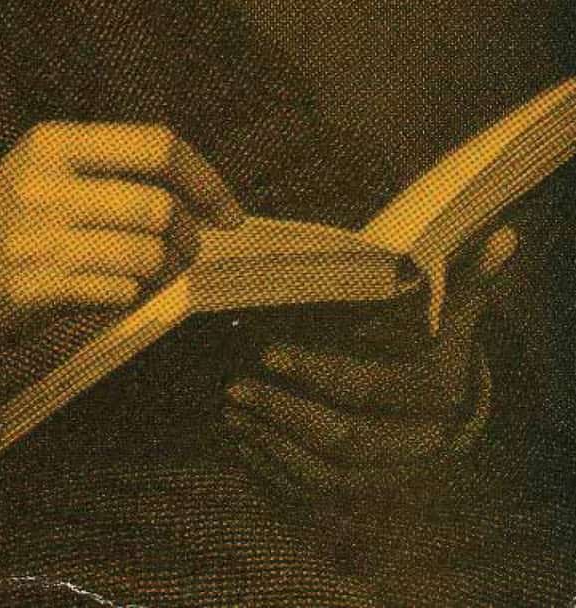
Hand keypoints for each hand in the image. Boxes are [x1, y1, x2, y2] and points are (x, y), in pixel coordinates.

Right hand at [0, 120, 243, 327]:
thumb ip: (124, 165)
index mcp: (53, 140)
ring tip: (161, 270)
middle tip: (186, 246)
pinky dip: (136, 295)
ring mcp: (35, 238)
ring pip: (147, 255)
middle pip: (158, 207)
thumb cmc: (36, 209)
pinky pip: (120, 293)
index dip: (204, 178)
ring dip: (169, 269)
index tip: (228, 211)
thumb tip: (214, 200)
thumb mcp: (61, 163)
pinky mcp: (33, 288)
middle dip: (189, 234)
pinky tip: (124, 290)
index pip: (155, 145)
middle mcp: (42, 184)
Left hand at [224, 223, 516, 502]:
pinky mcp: (365, 494)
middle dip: (284, 413)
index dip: (318, 373)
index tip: (267, 352)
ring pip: (327, 475)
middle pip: (346, 439)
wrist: (452, 410)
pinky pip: (315, 496)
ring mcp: (390, 476)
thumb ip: (466, 280)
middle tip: (233, 386)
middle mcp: (417, 444)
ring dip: (273, 445)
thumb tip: (502, 237)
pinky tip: (243, 441)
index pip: (372, 388)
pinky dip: (275, 473)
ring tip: (231, 411)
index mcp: (436, 395)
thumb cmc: (437, 347)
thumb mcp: (452, 313)